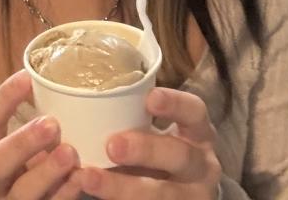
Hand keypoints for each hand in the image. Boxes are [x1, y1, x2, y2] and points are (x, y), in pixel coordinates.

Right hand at [0, 70, 81, 199]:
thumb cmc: (36, 173)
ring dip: (45, 172)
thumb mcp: (29, 151)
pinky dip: (64, 194)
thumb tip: (67, 79)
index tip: (27, 76)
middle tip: (52, 123)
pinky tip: (81, 178)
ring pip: (21, 193)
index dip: (3, 99)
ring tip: (69, 152)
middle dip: (21, 142)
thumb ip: (40, 127)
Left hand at [77, 88, 220, 198]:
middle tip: (112, 145)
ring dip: (123, 186)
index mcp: (198, 134)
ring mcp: (191, 195)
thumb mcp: (159, 137)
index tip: (150, 97)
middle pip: (180, 156)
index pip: (194, 112)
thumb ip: (134, 123)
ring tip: (88, 177)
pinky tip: (93, 194)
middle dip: (146, 150)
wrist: (180, 196)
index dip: (175, 103)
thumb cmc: (159, 155)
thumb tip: (85, 103)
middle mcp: (202, 165)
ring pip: (162, 193)